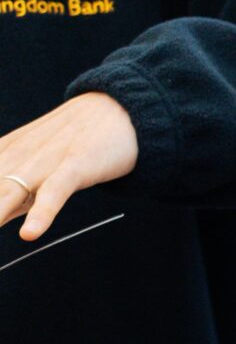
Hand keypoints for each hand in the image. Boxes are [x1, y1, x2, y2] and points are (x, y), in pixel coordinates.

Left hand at [0, 92, 137, 240]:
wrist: (117, 110)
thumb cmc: (71, 142)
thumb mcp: (30, 165)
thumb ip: (7, 193)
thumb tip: (1, 218)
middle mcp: (13, 158)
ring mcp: (44, 161)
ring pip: (7, 193)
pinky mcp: (76, 164)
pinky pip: (56, 191)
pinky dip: (43, 212)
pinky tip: (30, 233)